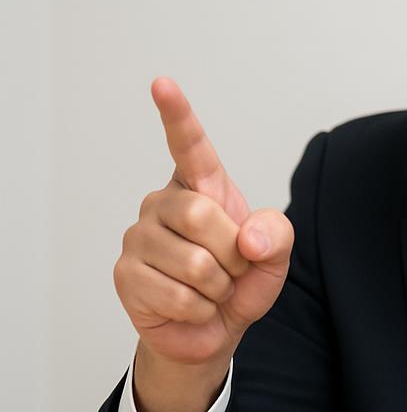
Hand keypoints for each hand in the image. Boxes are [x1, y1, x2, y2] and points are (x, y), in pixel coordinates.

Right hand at [113, 78, 292, 411]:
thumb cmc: (241, 279)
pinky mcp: (126, 274)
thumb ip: (276, 234)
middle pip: (202, 216)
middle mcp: (163, 203)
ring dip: (218, 286)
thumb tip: (246, 238)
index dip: (178, 115)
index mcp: (200, 187)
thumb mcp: (274, 254)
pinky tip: (194, 306)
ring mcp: (139, 237)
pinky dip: (200, 309)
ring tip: (211, 287)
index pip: (188, 145)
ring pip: (193, 262)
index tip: (162, 83)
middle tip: (231, 267)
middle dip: (232, 253)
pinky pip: (179, 294)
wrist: (214, 327)